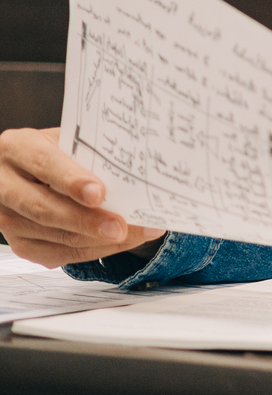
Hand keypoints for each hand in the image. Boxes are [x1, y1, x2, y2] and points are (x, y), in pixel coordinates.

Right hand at [0, 127, 164, 266]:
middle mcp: (4, 184)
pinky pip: (57, 253)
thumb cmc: (56, 152)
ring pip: (52, 236)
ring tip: (135, 234)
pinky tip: (119, 243)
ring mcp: (7, 217)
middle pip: (44, 209)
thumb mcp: (66, 141)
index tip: (99, 194)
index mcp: (17, 148)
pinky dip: (92, 251)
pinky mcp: (18, 243)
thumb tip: (134, 171)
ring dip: (98, 240)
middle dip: (87, 221)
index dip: (72, 181)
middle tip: (121, 227)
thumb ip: (89, 154)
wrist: (28, 170)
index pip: (44, 164)